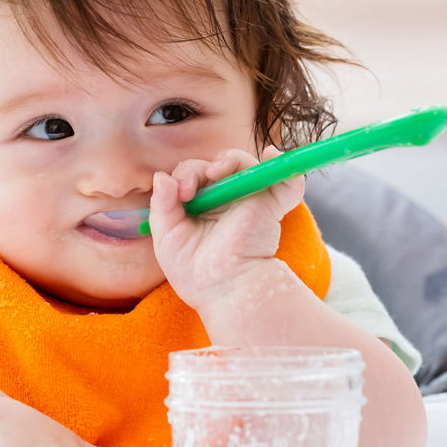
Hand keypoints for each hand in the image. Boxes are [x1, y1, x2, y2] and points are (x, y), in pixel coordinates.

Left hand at [147, 147, 303, 309]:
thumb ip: (161, 205)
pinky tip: (273, 155)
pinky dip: (284, 166)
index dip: (184, 176)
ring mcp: (249, 199)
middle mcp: (225, 198)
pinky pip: (286, 182)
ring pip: (244, 163)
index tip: (181, 194)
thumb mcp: (166, 237)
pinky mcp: (270, 206)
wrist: (223, 291)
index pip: (192, 174)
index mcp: (201, 203)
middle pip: (215, 165)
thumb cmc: (193, 270)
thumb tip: (160, 176)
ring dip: (230, 159)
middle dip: (200, 168)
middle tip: (191, 187)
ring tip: (218, 171)